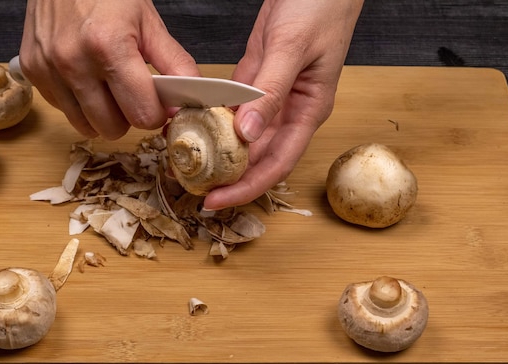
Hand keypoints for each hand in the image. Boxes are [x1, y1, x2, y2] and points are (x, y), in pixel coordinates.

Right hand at [19, 0, 199, 138]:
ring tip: (108, 84)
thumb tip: (189, 101)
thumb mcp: (149, 23)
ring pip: (86, 127)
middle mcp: (73, 62)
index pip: (141, 114)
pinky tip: (85, 76)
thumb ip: (175, 64)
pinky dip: (79, 102)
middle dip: (128, 116)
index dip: (156, 113)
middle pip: (113, 128)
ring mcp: (48, 68)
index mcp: (108, 47)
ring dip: (102, 114)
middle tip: (132, 92)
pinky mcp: (32, 71)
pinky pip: (64, 110)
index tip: (158, 103)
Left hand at [203, 0, 363, 209]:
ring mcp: (271, 98)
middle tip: (192, 188)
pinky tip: (192, 128)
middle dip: (227, 177)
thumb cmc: (319, 8)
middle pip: (257, 158)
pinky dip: (213, 120)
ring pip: (242, 138)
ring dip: (217, 152)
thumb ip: (270, 91)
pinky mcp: (254, 81)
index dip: (247, 187)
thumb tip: (247, 135)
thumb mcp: (293, 49)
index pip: (277, 164)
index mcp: (308, 112)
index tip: (216, 200)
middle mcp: (289, 112)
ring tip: (187, 164)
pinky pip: (232, 110)